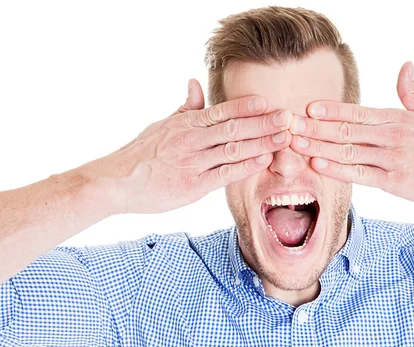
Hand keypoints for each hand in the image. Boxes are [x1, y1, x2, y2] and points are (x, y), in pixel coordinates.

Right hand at [84, 79, 291, 213]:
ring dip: (261, 142)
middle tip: (289, 118)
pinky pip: (224, 174)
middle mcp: (191, 140)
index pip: (221, 111)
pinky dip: (245, 166)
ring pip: (233, 149)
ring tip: (285, 137)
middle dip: (263, 123)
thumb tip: (196, 83)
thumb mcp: (162, 125)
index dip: (245, 107)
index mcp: (185, 124)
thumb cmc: (142, 154)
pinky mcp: (192, 186)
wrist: (116, 182)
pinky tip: (263, 160)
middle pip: (233, 128)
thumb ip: (186, 108)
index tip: (268, 102)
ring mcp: (192, 163)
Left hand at [289, 62, 413, 206]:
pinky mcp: (396, 181)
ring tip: (294, 143)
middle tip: (287, 125)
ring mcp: (393, 158)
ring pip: (348, 150)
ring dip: (318, 146)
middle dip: (314, 128)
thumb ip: (412, 91)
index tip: (307, 108)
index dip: (330, 110)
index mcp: (398, 118)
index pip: (357, 112)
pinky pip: (361, 174)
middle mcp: (392, 135)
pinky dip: (337, 168)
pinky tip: (317, 164)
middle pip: (345, 130)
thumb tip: (406, 65)